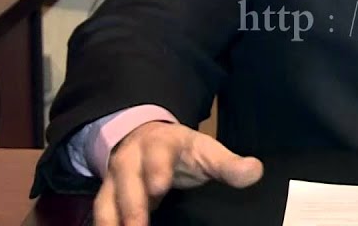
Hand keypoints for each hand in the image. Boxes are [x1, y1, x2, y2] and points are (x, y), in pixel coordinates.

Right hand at [93, 121, 262, 225]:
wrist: (145, 140)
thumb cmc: (182, 152)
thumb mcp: (206, 151)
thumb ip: (228, 164)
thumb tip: (254, 171)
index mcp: (160, 145)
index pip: (157, 155)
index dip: (157, 169)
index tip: (159, 186)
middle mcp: (132, 160)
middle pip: (127, 181)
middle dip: (131, 205)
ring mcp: (115, 181)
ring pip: (106, 201)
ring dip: (113, 222)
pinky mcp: (107, 198)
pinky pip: (102, 215)